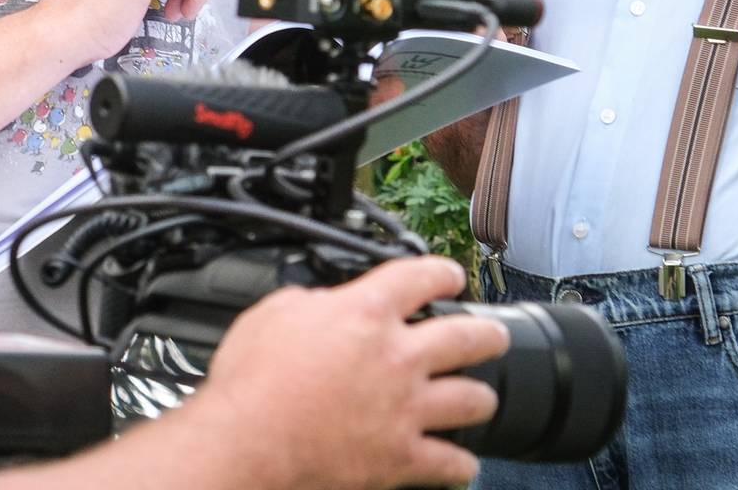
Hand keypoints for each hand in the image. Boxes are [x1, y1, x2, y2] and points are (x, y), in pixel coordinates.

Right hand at [186, 255, 505, 489]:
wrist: (246, 443)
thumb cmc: (250, 382)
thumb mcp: (273, 314)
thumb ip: (312, 303)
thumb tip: (323, 305)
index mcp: (366, 312)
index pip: (422, 276)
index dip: (443, 273)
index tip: (449, 277)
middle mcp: (398, 357)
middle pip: (468, 336)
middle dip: (488, 334)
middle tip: (491, 336)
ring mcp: (406, 409)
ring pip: (472, 399)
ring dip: (480, 397)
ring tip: (480, 397)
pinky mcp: (402, 457)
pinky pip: (451, 463)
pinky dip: (460, 464)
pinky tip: (461, 462)